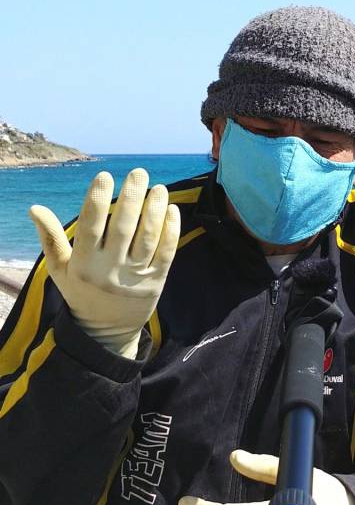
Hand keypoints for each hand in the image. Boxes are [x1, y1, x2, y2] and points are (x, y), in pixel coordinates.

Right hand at [28, 169, 179, 357]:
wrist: (107, 331)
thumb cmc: (81, 292)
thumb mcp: (59, 269)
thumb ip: (50, 238)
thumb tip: (34, 208)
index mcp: (83, 263)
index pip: (91, 226)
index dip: (97, 199)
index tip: (105, 175)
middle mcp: (109, 268)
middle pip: (123, 228)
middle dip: (131, 197)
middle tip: (138, 173)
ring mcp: (135, 276)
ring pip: (147, 238)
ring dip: (154, 210)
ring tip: (158, 188)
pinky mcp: (156, 282)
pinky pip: (166, 253)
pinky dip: (170, 231)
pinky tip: (171, 210)